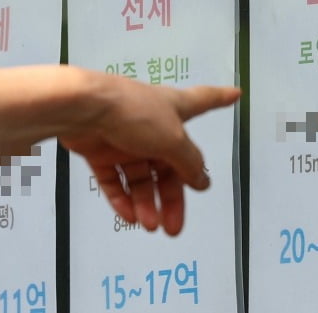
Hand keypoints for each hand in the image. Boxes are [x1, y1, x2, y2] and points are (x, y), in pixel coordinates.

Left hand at [59, 76, 239, 235]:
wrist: (82, 109)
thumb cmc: (128, 110)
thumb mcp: (173, 139)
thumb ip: (189, 162)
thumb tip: (201, 179)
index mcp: (173, 108)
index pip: (204, 101)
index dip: (220, 98)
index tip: (234, 94)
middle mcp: (150, 122)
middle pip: (168, 165)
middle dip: (173, 197)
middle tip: (174, 224)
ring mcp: (123, 136)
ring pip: (140, 178)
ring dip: (146, 203)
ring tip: (150, 224)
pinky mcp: (98, 149)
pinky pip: (114, 180)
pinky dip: (122, 199)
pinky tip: (130, 215)